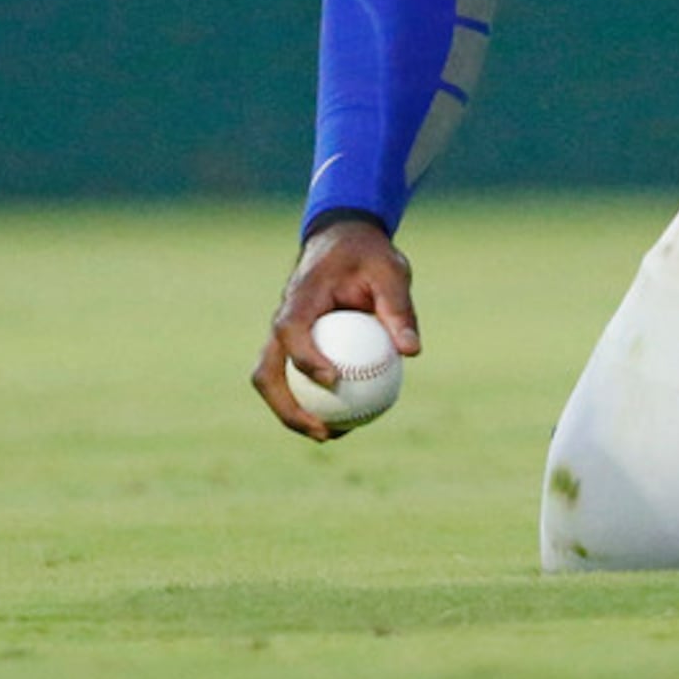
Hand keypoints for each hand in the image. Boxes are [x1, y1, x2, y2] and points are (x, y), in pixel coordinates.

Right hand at [250, 215, 420, 440]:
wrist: (342, 241)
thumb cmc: (367, 255)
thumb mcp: (391, 272)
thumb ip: (399, 308)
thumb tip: (411, 352)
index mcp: (300, 298)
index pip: (291, 331)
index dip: (306, 359)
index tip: (334, 380)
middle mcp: (281, 321)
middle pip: (267, 372)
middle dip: (287, 407)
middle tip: (324, 431)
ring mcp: (281, 337)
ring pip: (272, 383)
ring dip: (293, 414)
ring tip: (330, 436)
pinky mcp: (292, 347)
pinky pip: (293, 381)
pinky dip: (310, 404)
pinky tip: (343, 423)